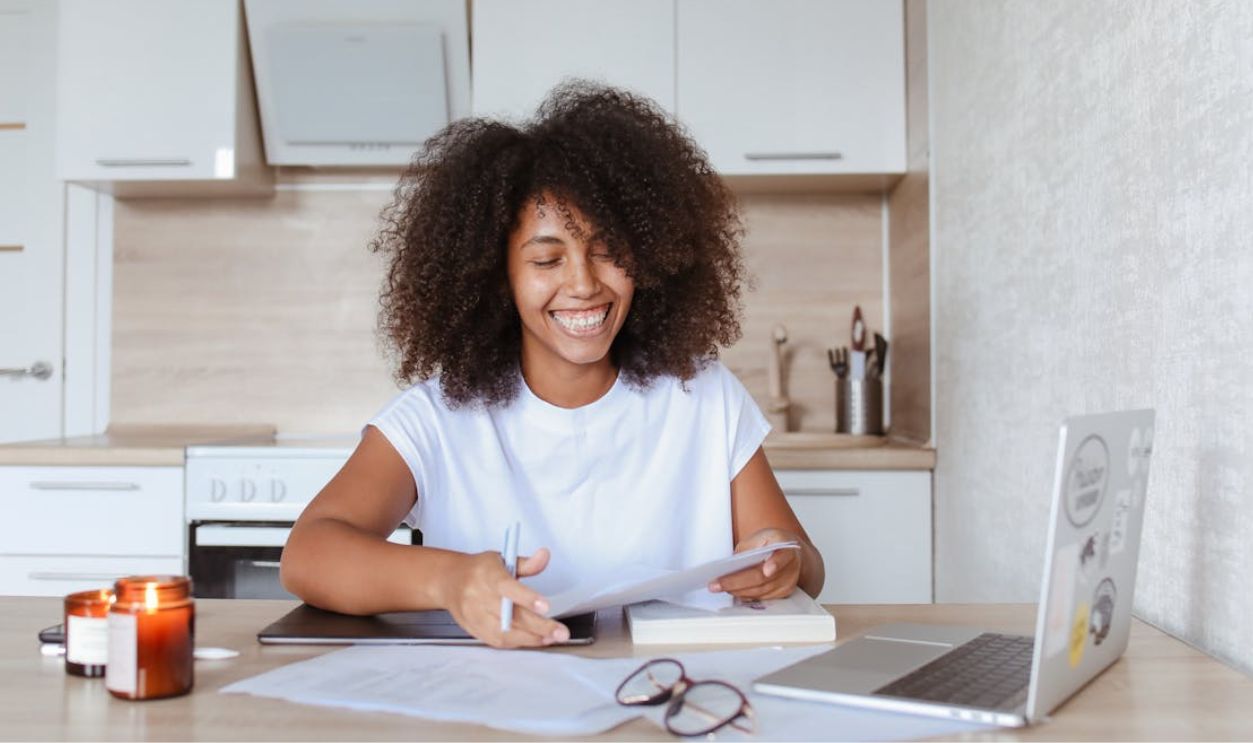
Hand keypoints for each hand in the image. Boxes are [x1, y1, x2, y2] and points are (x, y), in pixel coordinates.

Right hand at [438, 547, 569, 648]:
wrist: (449, 581)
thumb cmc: (480, 570)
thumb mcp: (502, 558)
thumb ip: (526, 563)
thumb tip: (545, 555)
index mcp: (488, 575)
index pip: (507, 588)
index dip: (527, 598)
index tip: (545, 606)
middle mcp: (479, 597)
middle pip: (510, 616)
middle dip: (539, 626)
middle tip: (561, 632)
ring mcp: (475, 616)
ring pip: (505, 633)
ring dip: (531, 638)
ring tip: (552, 638)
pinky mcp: (474, 630)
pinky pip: (498, 641)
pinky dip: (518, 642)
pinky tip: (534, 640)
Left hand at [708, 528, 802, 600]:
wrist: (790, 552)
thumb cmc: (772, 542)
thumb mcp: (759, 537)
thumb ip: (748, 549)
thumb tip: (729, 564)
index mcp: (785, 546)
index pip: (783, 556)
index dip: (775, 564)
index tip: (767, 570)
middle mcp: (791, 566)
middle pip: (762, 578)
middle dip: (737, 582)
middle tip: (717, 584)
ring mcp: (788, 581)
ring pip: (760, 591)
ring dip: (737, 590)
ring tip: (719, 587)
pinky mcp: (784, 592)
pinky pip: (761, 597)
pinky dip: (745, 594)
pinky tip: (732, 591)